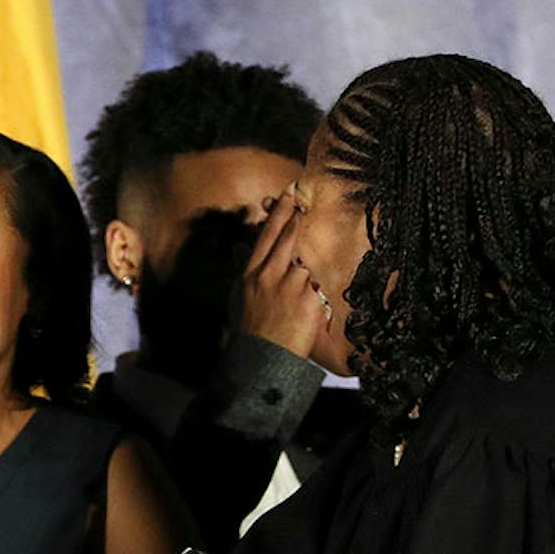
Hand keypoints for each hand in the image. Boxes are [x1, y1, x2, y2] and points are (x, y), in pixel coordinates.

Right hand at [236, 193, 326, 359]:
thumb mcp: (237, 297)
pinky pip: (317, 287)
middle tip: (304, 201)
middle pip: (288, 237)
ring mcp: (290, 287)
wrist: (262, 360)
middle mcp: (269, 276)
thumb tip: (239, 247)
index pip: (266, 235)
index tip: (288, 193)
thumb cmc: (249, 330)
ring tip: (294, 297)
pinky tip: (305, 311)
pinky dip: (315, 294)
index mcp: (250, 274)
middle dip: (296, 217)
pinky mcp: (308, 300)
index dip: (278, 212)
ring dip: (306, 275)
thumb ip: (240, 269)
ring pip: (306, 265)